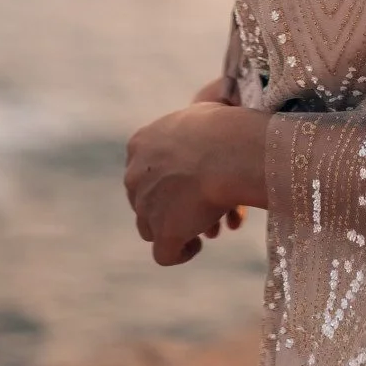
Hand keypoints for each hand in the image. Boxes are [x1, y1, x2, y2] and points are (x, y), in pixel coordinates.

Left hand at [124, 102, 263, 265]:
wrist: (231, 151)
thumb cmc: (225, 127)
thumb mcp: (202, 111)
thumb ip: (191, 122)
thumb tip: (206, 111)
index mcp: (140, 144)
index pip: (145, 170)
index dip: (169, 179)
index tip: (194, 181)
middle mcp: (134, 176)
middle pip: (147, 200)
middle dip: (174, 205)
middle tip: (203, 206)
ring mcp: (146, 207)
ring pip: (152, 228)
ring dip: (179, 227)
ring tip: (209, 225)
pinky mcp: (162, 233)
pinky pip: (165, 254)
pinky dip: (181, 252)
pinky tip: (198, 242)